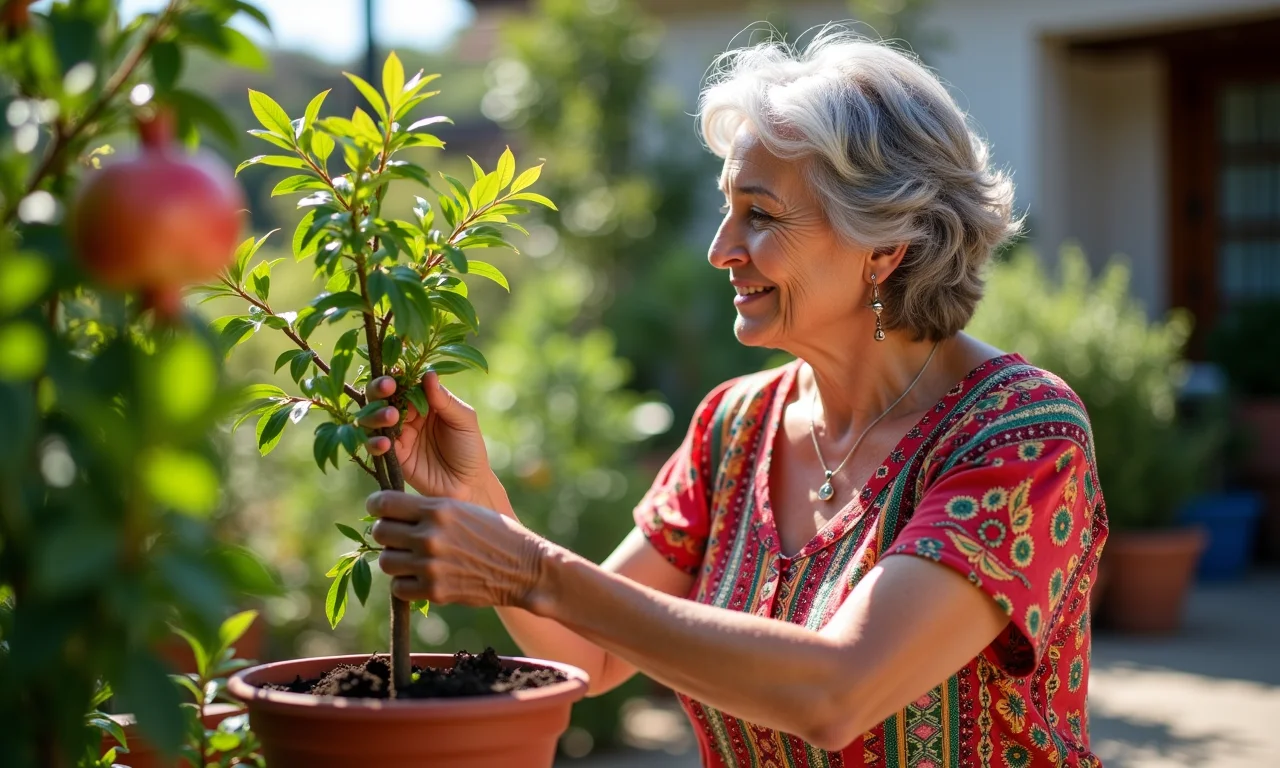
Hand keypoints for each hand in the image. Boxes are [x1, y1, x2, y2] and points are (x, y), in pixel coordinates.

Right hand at [359, 371, 491, 502]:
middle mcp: (407, 416)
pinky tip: (385, 443)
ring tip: (390, 416)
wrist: (469, 486)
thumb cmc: (470, 449)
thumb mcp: (464, 421)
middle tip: (386, 388)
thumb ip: (445, 400)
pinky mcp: (393, 457)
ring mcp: (398, 436)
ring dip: (375, 415)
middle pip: (382, 398)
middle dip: (378, 391)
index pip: (404, 384)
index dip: (396, 378)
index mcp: (424, 401)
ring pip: (373, 420)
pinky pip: (376, 446)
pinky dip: (375, 443)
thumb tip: (428, 374)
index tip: (394, 376)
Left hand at [368, 491, 549, 607]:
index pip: (384, 504)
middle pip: (380, 533)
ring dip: (395, 560)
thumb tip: (392, 510)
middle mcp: (430, 535)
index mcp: (438, 509)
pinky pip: (399, 588)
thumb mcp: (464, 509)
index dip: (377, 506)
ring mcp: (431, 565)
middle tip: (399, 538)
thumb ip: (429, 509)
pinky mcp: (435, 591)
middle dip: (387, 534)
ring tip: (411, 559)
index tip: (380, 511)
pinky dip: (405, 584)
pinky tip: (420, 578)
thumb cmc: (496, 534)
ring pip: (387, 562)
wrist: (524, 568)